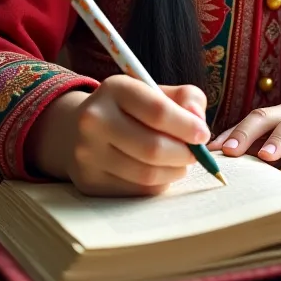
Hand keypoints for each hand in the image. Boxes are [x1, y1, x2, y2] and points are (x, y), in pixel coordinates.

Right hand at [26, 76, 209, 195]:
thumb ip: (187, 98)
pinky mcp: (89, 181)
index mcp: (115, 88)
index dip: (187, 126)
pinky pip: (136, 191)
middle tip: (196, 154)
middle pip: (152, 148)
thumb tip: (198, 121)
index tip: (203, 135)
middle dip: (184, 154)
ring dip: (174, 172)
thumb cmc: (130, 109)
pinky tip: (161, 172)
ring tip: (181, 163)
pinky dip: (157, 184)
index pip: (158, 111)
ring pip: (146, 174)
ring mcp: (87, 153)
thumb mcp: (155, 91)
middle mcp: (95, 120)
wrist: (78, 128)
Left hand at [208, 85, 280, 163]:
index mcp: (279, 115)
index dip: (229, 135)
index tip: (208, 153)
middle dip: (243, 134)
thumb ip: (275, 151)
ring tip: (265, 156)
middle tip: (227, 153)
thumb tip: (245, 179)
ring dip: (278, 138)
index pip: (248, 123)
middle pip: (264, 117)